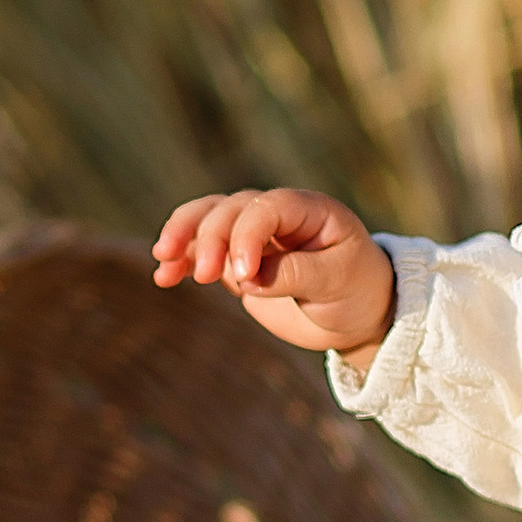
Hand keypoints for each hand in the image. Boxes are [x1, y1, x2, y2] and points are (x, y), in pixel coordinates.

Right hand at [150, 188, 395, 356]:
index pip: (266, 207)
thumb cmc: (356, 290)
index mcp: (308, 209)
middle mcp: (277, 214)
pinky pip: (201, 249)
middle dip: (211, 239)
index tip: (242, 276)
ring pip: (207, 219)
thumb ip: (294, 274)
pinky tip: (164, 277)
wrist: (357, 314)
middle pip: (229, 209)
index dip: (246, 235)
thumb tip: (247, 279)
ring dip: (183, 236)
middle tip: (204, 277)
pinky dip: (180, 259)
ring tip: (164, 261)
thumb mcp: (337, 282)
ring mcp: (254, 235)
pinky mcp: (238, 259)